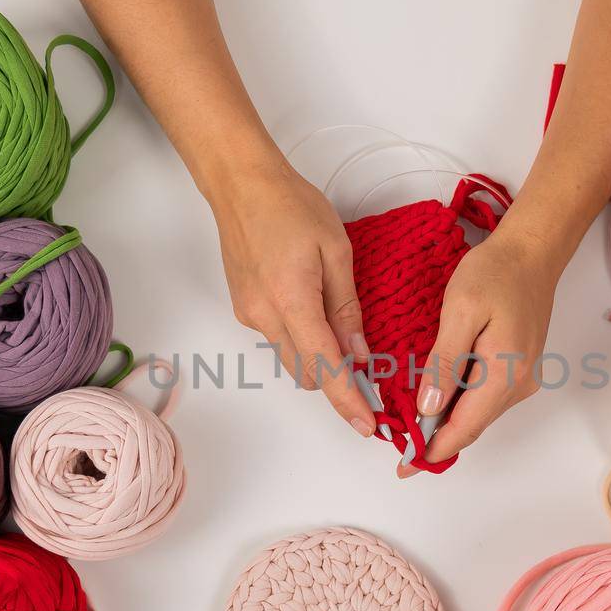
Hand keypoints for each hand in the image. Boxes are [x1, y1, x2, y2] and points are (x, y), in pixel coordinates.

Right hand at [211, 165, 374, 435]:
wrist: (241, 185)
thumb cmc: (291, 205)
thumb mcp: (337, 251)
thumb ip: (347, 308)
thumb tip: (359, 353)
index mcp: (292, 301)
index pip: (324, 367)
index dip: (348, 401)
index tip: (367, 425)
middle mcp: (264, 316)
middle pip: (306, 373)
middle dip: (337, 380)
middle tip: (369, 374)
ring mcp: (249, 314)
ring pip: (291, 358)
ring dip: (318, 358)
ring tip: (344, 336)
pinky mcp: (244, 307)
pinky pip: (278, 338)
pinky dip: (301, 339)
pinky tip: (314, 311)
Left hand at [400, 226, 562, 476]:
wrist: (531, 252)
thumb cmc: (496, 273)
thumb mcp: (460, 311)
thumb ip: (445, 362)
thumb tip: (430, 407)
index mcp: (504, 373)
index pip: (465, 427)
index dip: (433, 450)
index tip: (405, 466)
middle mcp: (519, 384)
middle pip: (472, 426)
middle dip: (436, 439)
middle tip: (399, 444)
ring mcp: (522, 377)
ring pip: (478, 413)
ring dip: (446, 422)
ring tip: (410, 423)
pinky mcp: (518, 368)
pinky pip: (484, 397)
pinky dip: (459, 403)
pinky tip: (436, 396)